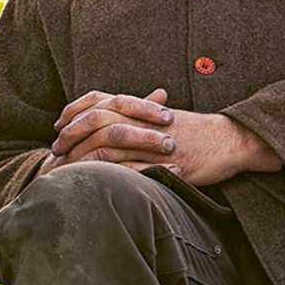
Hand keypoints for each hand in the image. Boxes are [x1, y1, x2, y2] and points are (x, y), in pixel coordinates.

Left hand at [48, 89, 281, 186]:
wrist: (229, 140)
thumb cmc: (199, 131)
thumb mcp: (165, 118)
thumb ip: (140, 117)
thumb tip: (116, 121)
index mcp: (141, 107)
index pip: (98, 101)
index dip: (74, 110)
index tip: (59, 123)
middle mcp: (142, 119)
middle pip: (95, 119)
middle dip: (70, 133)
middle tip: (55, 148)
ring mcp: (151, 141)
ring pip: (107, 144)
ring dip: (83, 156)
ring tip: (67, 168)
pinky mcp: (161, 163)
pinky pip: (128, 169)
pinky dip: (107, 176)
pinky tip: (93, 184)